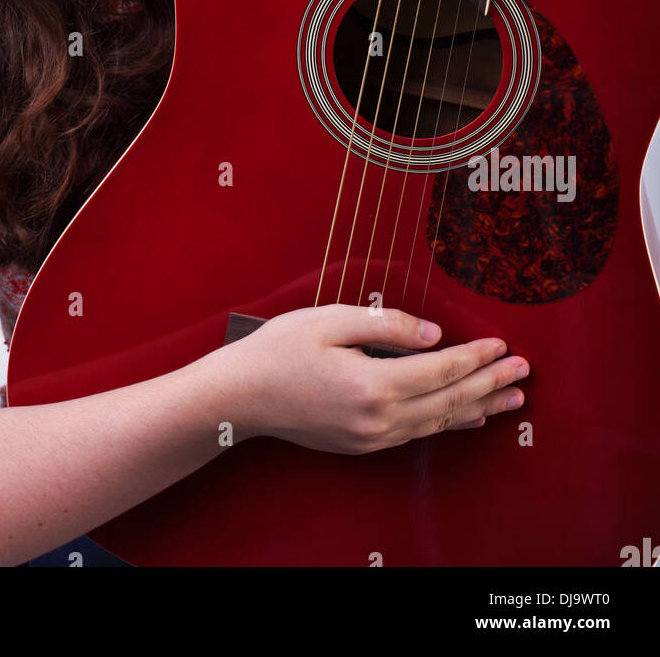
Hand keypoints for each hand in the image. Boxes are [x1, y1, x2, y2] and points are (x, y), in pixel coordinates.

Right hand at [221, 304, 528, 454]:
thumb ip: (386, 325)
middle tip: (524, 371)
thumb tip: (433, 335)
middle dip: (491, 384)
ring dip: (478, 408)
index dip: (475, 356)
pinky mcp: (363, 444)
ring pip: (439, 423)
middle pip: (449, 401)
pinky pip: (418, 433)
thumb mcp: (330, 320)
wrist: (240, 396)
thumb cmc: (279, 349)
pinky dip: (449, 423)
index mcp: (373, 384)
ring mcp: (371, 437)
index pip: (441, 370)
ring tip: (512, 399)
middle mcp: (378, 419)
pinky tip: (467, 417)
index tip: (501, 344)